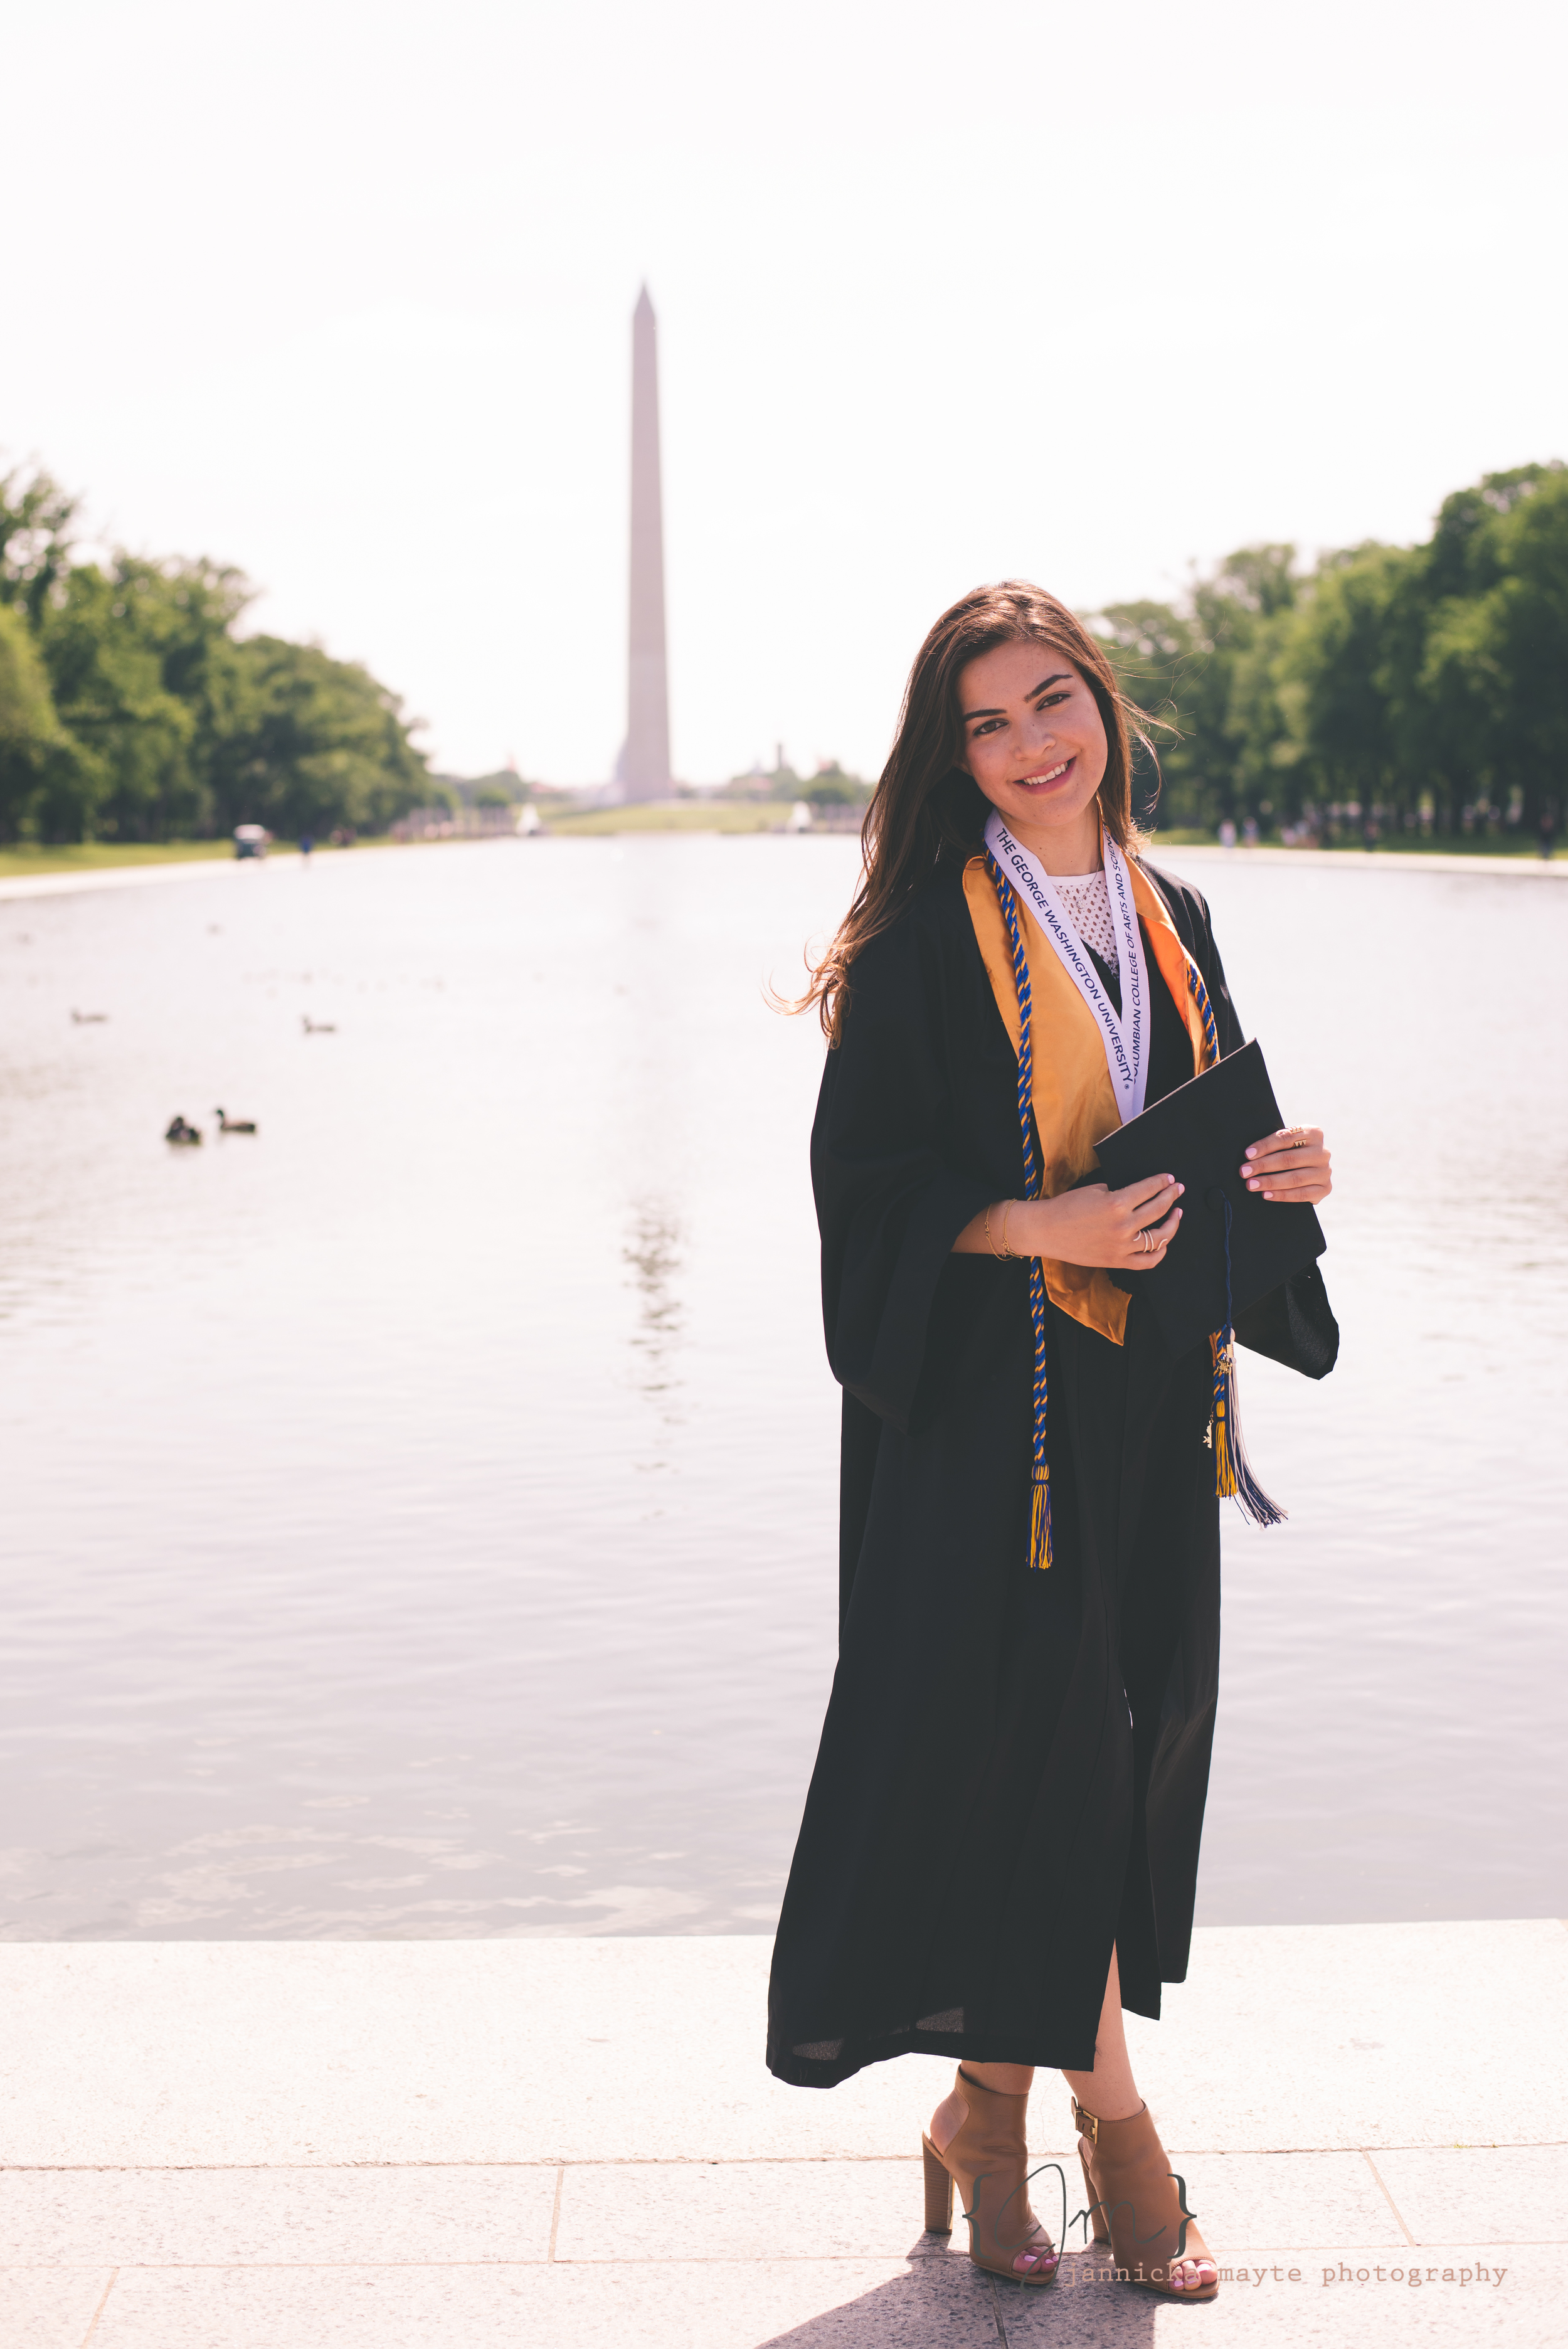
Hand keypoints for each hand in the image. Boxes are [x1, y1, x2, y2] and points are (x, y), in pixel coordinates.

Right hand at [1020, 1173, 1183, 1271]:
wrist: (1045, 1231)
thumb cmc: (1066, 1207)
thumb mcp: (1095, 1190)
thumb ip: (1119, 1192)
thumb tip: (1140, 1193)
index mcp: (1116, 1203)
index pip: (1149, 1189)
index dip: (1162, 1182)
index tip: (1169, 1179)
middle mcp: (1123, 1226)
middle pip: (1159, 1209)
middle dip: (1171, 1196)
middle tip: (1177, 1189)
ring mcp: (1122, 1246)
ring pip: (1160, 1237)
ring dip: (1172, 1223)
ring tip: (1176, 1214)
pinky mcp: (1117, 1261)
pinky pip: (1148, 1261)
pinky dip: (1160, 1252)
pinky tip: (1164, 1242)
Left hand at [1240, 1125, 1331, 1204]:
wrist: (1309, 1170)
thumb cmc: (1291, 1152)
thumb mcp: (1287, 1143)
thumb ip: (1275, 1144)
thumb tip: (1249, 1154)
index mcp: (1313, 1133)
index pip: (1285, 1138)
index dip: (1265, 1146)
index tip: (1247, 1154)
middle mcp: (1322, 1152)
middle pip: (1289, 1159)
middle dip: (1263, 1166)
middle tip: (1244, 1172)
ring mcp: (1325, 1171)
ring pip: (1295, 1178)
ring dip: (1270, 1182)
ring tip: (1251, 1184)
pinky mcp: (1325, 1188)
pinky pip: (1301, 1194)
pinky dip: (1282, 1195)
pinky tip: (1266, 1195)